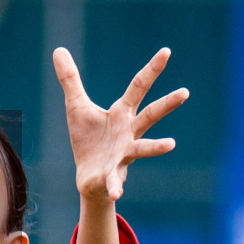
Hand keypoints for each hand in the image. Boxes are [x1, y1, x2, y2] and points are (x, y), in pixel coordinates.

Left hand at [54, 46, 187, 202]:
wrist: (88, 176)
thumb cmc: (88, 139)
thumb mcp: (76, 106)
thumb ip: (70, 80)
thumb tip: (58, 49)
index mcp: (122, 113)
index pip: (139, 86)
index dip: (152, 69)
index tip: (167, 51)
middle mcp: (129, 132)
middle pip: (151, 114)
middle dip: (167, 104)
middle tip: (185, 92)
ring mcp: (124, 153)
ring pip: (143, 147)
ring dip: (155, 146)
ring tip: (171, 144)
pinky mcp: (112, 174)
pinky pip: (115, 180)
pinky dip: (115, 186)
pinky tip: (117, 194)